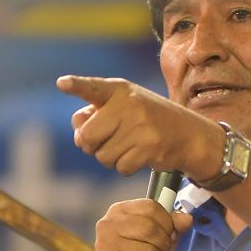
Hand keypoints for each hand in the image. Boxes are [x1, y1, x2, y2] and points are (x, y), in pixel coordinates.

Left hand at [57, 75, 219, 177]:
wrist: (188, 133)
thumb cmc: (148, 120)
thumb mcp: (124, 108)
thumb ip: (96, 114)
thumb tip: (78, 135)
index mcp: (119, 90)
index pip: (93, 88)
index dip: (76, 85)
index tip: (62, 84)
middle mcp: (129, 104)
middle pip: (87, 136)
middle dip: (91, 146)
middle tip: (106, 142)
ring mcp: (140, 125)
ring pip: (102, 156)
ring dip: (110, 159)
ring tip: (128, 147)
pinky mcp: (150, 146)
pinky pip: (121, 167)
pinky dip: (126, 167)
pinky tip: (139, 156)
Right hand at [94, 199, 192, 250]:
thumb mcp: (158, 238)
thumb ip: (173, 226)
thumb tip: (187, 220)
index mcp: (118, 211)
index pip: (151, 208)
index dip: (167, 224)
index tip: (167, 235)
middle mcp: (107, 226)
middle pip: (151, 231)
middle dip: (164, 248)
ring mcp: (104, 249)